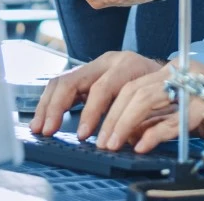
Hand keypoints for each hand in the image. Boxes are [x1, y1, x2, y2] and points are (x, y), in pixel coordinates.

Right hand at [30, 51, 162, 137]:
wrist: (164, 73)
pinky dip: (50, 102)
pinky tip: (43, 119)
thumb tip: (120, 142)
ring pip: (63, 79)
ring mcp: (95, 65)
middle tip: (48, 130)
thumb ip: (136, 120)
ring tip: (39, 127)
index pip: (103, 87)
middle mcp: (108, 61)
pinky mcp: (86, 73)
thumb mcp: (153, 103)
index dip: (90, 112)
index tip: (82, 136)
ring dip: (47, 105)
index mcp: (127, 66)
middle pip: (74, 79)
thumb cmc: (158, 91)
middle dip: (57, 106)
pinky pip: (62, 84)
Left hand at [98, 60, 203, 153]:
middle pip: (135, 90)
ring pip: (147, 99)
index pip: (135, 84)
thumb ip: (161, 114)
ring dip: (125, 124)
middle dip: (114, 116)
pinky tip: (141, 145)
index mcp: (176, 71)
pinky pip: (172, 120)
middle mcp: (182, 74)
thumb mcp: (187, 107)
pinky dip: (152, 133)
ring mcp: (193, 88)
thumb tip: (130, 132)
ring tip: (113, 143)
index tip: (102, 129)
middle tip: (103, 140)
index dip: (114, 107)